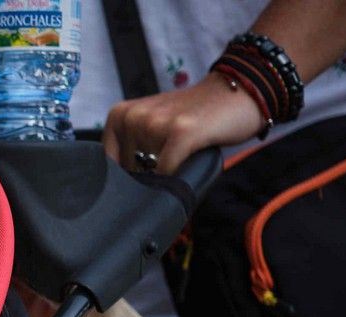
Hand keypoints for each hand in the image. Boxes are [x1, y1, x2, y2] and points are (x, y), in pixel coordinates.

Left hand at [103, 71, 266, 173]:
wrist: (239, 93)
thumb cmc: (194, 118)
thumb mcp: (153, 128)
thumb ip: (131, 151)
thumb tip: (116, 194)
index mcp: (120, 115)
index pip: (105, 167)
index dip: (124, 180)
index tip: (146, 173)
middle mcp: (132, 117)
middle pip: (128, 174)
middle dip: (148, 177)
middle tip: (172, 158)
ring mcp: (154, 123)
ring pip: (147, 177)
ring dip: (166, 176)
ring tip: (184, 153)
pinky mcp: (180, 132)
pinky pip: (168, 173)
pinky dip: (179, 178)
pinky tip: (191, 161)